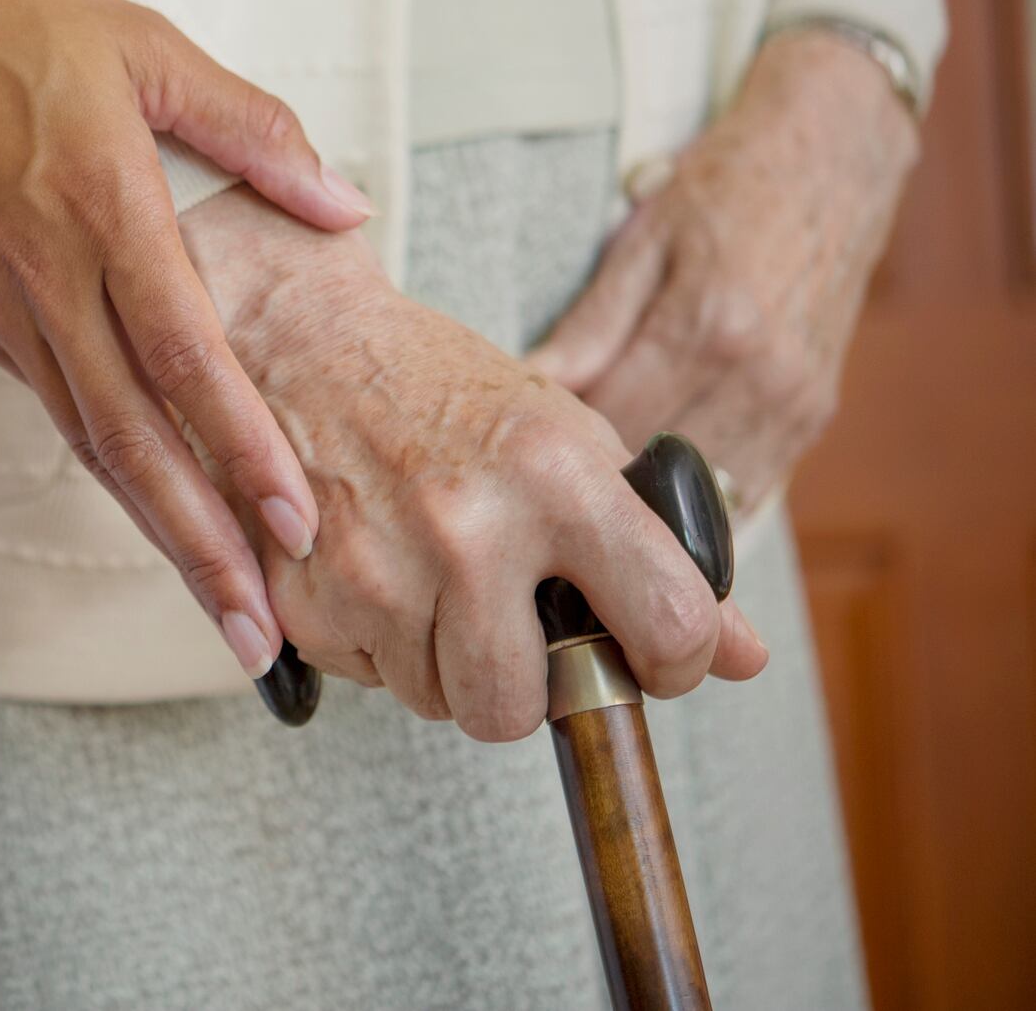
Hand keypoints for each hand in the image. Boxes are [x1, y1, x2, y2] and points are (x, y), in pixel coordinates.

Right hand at [0, 0, 376, 678]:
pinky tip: (147, 503)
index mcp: (105, 209)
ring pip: (86, 442)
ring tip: (215, 605)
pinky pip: (46, 396)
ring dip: (154, 530)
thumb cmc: (3, 23)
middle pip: (133, 440)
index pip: (186, 358)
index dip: (241, 447)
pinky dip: (101, 460)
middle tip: (256, 638)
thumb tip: (344, 200)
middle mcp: (49, 278)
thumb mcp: (144, 43)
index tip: (295, 523)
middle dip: (200, 547)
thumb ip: (252, 127)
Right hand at [179, 187, 767, 737]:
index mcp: (556, 477)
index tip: (652, 653)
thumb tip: (742, 656)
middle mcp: (467, 528)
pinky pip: (363, 676)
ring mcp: (377, 569)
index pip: (669, 625)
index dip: (673, 660)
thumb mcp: (566, 439)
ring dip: (440, 664)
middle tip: (510, 631)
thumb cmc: (443, 389)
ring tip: (432, 582)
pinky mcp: (305, 595)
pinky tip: (373, 570)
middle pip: (516, 709)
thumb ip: (657, 547)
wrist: (305, 337)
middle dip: (521, 689)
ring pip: (434, 702)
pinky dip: (372, 643)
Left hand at [528, 30, 919, 512]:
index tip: (532, 428)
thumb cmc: (728, 188)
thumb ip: (589, 326)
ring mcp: (796, 402)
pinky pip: (749, 487)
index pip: (611, 421)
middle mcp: (761, 375)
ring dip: (652, 487)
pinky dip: (702, 487)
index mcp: (708, 325)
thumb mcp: (643, 239)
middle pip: (655, 466)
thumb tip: (527, 385)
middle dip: (601, 466)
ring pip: (704, 493)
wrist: (835, 157)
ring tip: (611, 455)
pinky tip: (666, 461)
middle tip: (561, 448)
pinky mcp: (816, 415)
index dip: (562, 434)